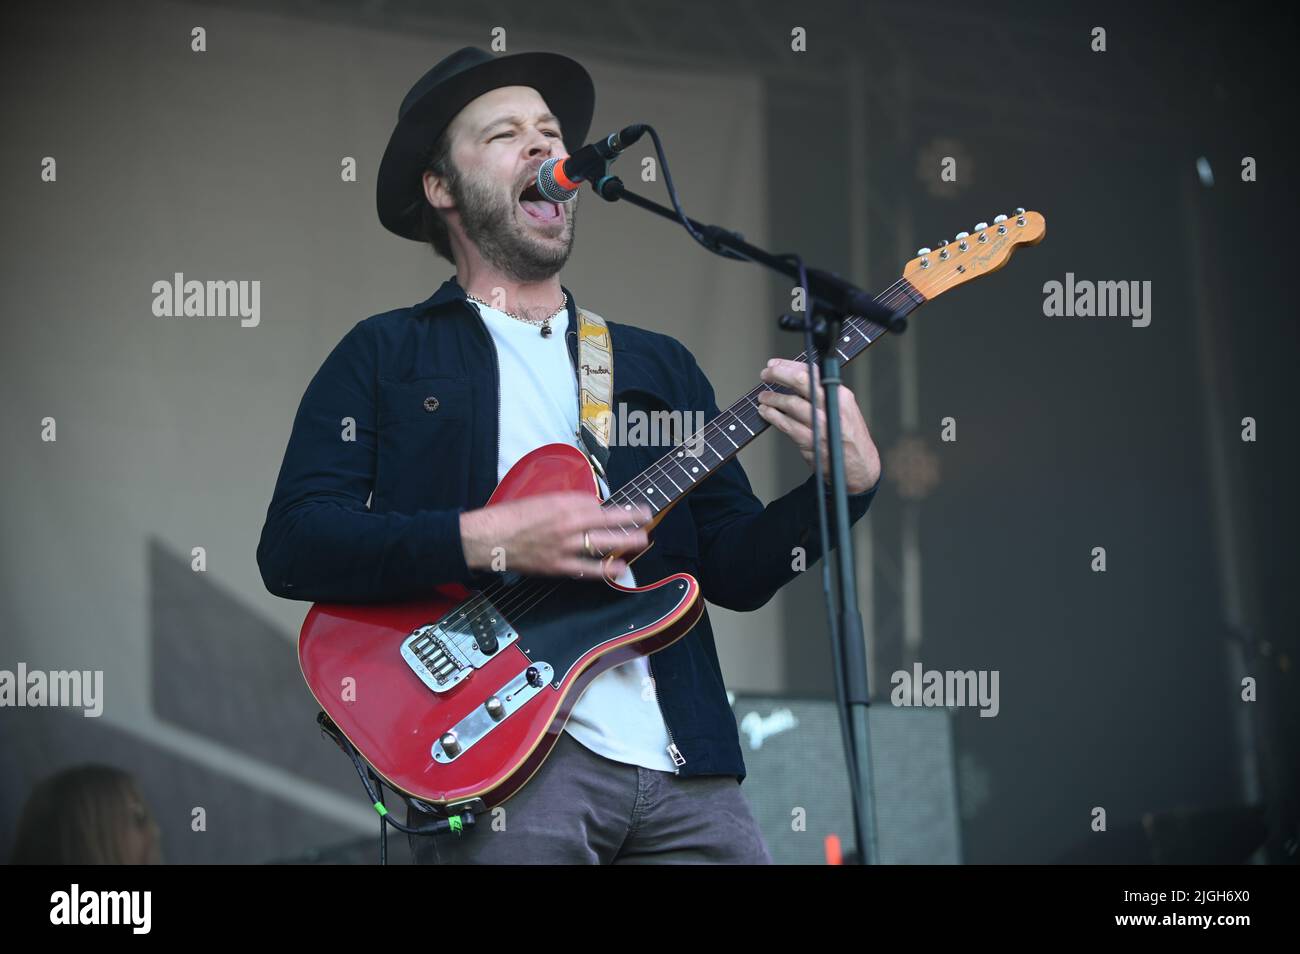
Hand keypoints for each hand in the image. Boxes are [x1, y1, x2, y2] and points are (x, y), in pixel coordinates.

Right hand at [459, 492, 651, 579]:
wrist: (489, 538)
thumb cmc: (511, 517)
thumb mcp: (540, 500)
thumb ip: (565, 504)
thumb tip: (587, 509)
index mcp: (562, 504)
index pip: (595, 503)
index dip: (605, 506)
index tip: (614, 508)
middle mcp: (568, 523)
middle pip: (608, 520)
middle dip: (631, 518)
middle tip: (647, 516)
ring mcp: (565, 546)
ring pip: (603, 543)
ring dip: (626, 541)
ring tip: (643, 539)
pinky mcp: (558, 566)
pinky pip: (587, 569)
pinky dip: (605, 569)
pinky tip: (620, 568)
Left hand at [757, 357, 880, 493]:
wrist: (860, 466)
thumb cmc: (847, 435)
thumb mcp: (842, 408)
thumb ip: (822, 393)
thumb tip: (793, 376)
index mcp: (840, 395)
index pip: (812, 371)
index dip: (789, 365)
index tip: (774, 364)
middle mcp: (832, 406)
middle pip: (801, 382)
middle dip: (779, 374)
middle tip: (765, 374)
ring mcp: (821, 424)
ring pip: (791, 403)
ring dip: (772, 398)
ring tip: (763, 397)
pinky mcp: (811, 442)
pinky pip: (786, 425)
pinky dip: (773, 416)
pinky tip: (766, 412)